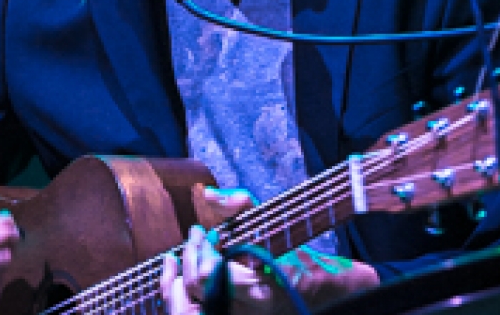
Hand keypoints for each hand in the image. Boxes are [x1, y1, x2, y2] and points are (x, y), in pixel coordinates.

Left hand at [159, 187, 378, 314]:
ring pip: (186, 311)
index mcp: (255, 293)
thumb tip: (209, 195)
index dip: (197, 251)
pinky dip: (183, 297)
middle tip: (194, 240)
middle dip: (185, 262)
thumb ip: (242, 205)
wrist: (323, 291)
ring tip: (178, 260)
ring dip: (176, 283)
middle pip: (189, 296)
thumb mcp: (275, 225)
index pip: (205, 277)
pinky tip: (182, 279)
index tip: (204, 232)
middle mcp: (243, 314)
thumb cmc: (300, 256)